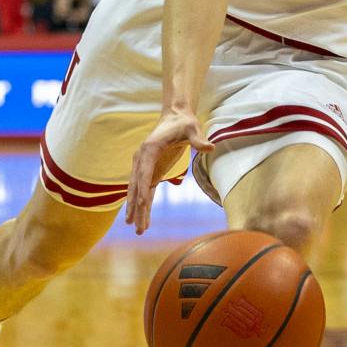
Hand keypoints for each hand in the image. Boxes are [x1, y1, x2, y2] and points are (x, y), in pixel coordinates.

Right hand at [124, 107, 213, 234]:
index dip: (143, 189)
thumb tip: (210, 147)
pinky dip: (142, 204)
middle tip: (137, 228)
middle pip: (137, 186)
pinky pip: (144, 190)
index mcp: (150, 149)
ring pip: (137, 191)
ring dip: (136, 210)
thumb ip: (199, 139)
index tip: (142, 205)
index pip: (144, 172)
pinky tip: (142, 217)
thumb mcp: (193, 128)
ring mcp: (142, 165)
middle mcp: (141, 158)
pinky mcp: (149, 170)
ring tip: (137, 230)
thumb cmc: (184, 123)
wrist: (175, 117)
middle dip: (137, 208)